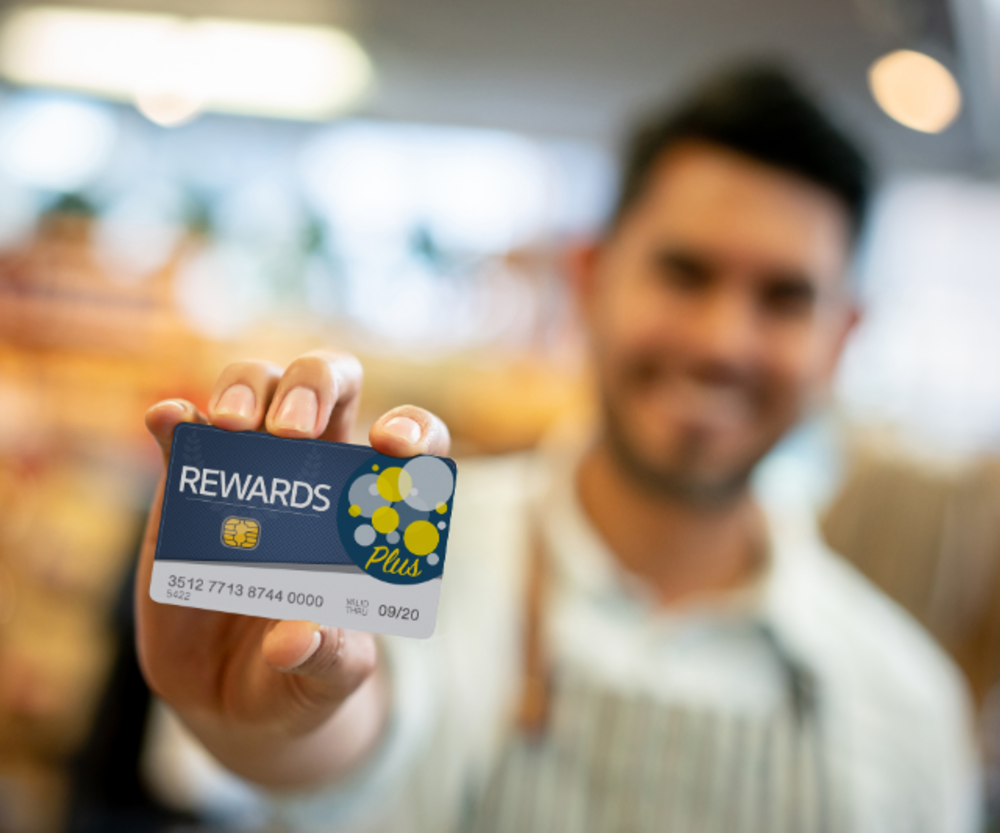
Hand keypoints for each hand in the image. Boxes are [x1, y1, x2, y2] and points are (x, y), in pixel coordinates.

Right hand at [135, 351, 449, 787]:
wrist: (231, 695)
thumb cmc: (302, 675)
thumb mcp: (327, 681)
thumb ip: (328, 660)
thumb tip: (297, 637)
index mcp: (372, 505)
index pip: (412, 442)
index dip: (414, 430)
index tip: (393, 449)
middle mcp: (317, 470)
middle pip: (330, 384)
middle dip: (315, 387)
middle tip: (292, 432)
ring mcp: (251, 470)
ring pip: (257, 386)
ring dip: (246, 389)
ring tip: (229, 427)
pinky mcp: (189, 486)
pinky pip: (184, 432)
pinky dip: (177, 418)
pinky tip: (168, 421)